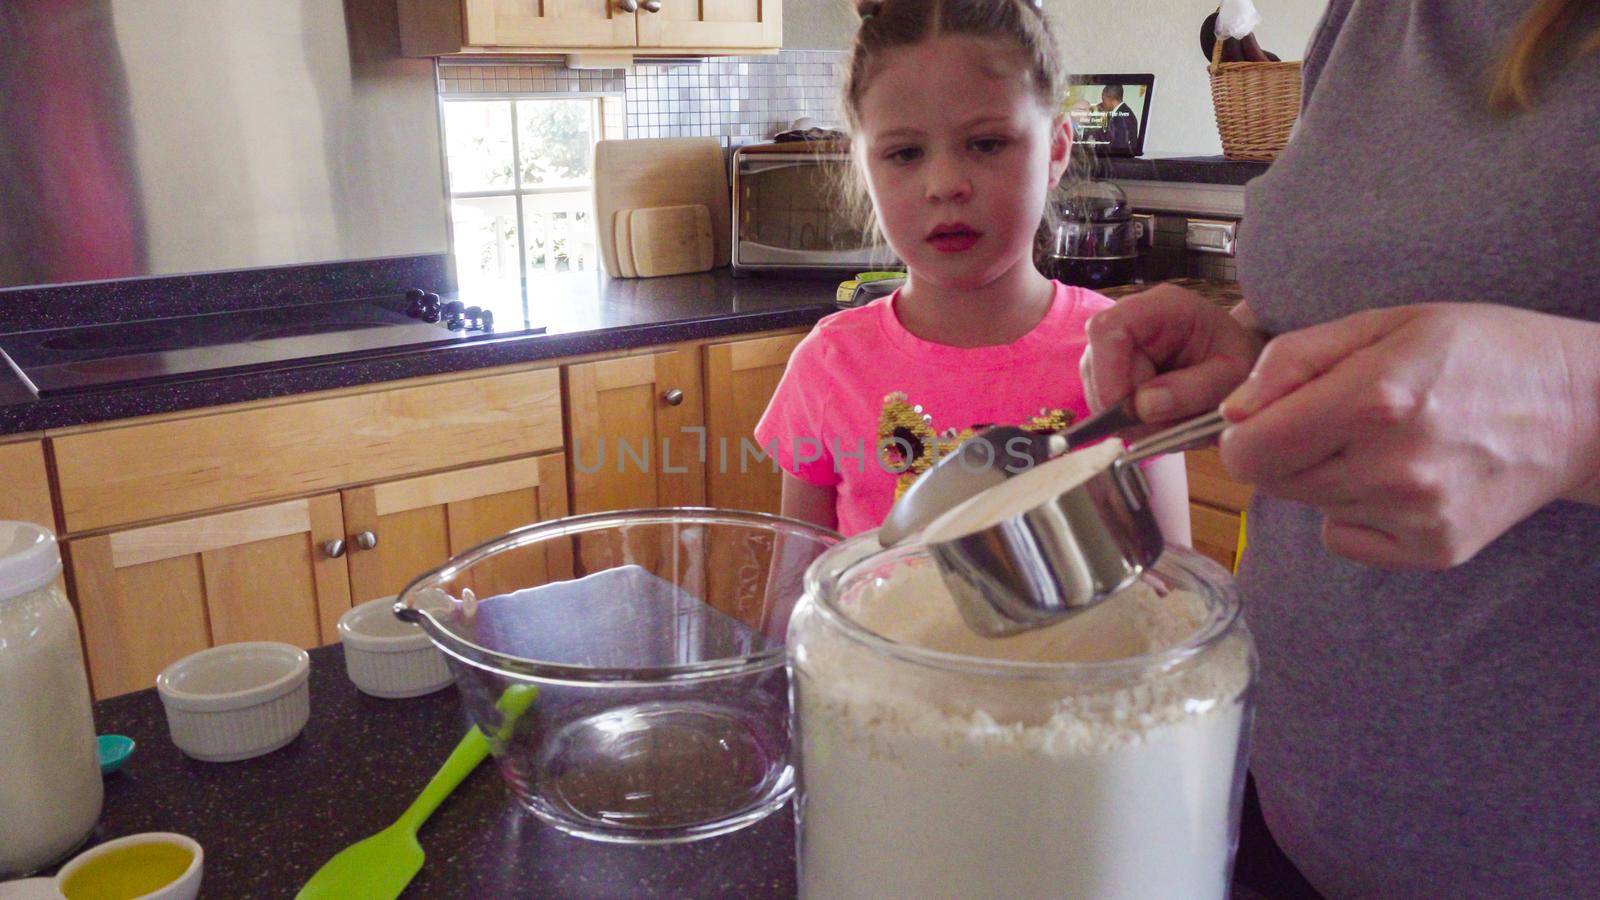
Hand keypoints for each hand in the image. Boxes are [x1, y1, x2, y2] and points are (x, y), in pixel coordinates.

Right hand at [1080, 283, 1263, 422]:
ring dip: (1131, 419)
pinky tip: (1162, 419)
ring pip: (1097, 389)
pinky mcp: (1109, 371)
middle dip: (1126, 406)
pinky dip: (1131, 422)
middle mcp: (1128, 320)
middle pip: (1096, 365)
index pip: (1108, 329)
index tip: (1131, 413)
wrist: (1243, 367)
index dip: (1108, 373)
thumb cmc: (1244, 363)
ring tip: (1174, 420)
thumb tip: (1142, 407)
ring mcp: (1114, 347)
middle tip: (1170, 426)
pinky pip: (1104, 404)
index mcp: (1162, 306)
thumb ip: (1193, 390)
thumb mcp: (1233, 377)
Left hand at [1219, 303, 1599, 568]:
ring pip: (1310, 506)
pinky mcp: (1434, 550)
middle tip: (1339, 420)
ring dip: (1325, 477)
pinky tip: (1404, 478)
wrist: (1581, 409)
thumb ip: (1295, 359)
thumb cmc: (1480, 352)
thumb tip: (1234, 409)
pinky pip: (1347, 538)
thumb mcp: (1385, 323)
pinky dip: (1358, 512)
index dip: (1244, 432)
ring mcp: (1416, 515)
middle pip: (1272, 481)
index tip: (1268, 415)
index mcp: (1374, 398)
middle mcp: (1392, 466)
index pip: (1248, 451)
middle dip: (1286, 449)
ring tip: (1384, 443)